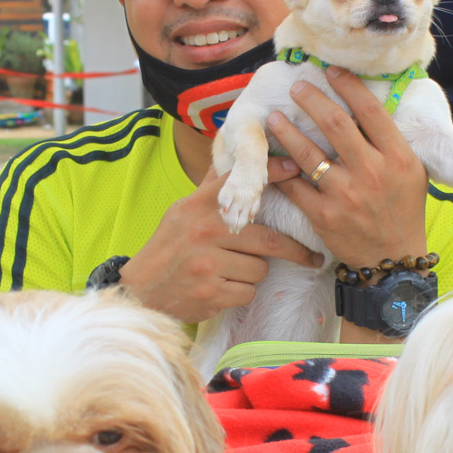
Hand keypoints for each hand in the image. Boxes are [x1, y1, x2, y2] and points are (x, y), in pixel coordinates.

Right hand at [118, 168, 322, 323]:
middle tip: (311, 256)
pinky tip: (223, 288)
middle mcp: (204, 231)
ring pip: (260, 268)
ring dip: (253, 273)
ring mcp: (208, 263)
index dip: (272, 174)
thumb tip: (233, 160)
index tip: (295, 169)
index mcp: (199, 207)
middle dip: (294, 250)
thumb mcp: (182, 212)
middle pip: (268, 238)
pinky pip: (248, 292)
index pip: (240, 184)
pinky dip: (241, 292)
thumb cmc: (168, 247)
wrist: (140, 290)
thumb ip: (211, 191)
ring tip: (233, 271)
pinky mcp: (211, 293)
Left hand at [265, 66, 428, 270]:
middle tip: (296, 88)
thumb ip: (391, 142)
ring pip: (307, 153)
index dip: (348, 85)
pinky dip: (281, 170)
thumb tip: (368, 107)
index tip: (332, 70)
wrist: (393, 260)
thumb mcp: (412, 172)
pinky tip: (272, 158)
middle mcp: (372, 172)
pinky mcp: (323, 215)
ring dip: (286, 131)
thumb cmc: (403, 211)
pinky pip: (295, 186)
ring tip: (274, 118)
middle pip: (334, 123)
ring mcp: (345, 195)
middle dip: (310, 99)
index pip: (370, 110)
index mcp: (397, 157)